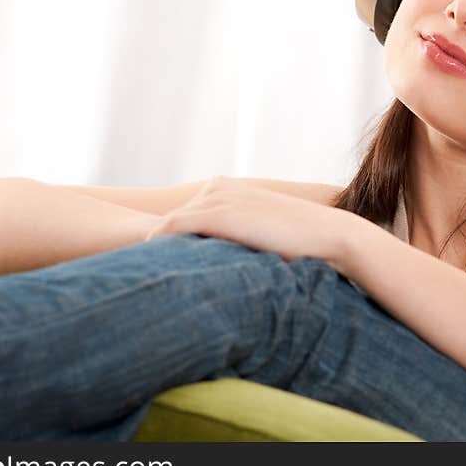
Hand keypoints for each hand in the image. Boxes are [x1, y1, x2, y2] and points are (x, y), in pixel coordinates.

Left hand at [143, 176, 352, 266]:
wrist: (327, 236)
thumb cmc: (299, 244)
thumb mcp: (260, 232)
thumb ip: (234, 238)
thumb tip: (216, 265)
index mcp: (224, 188)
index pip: (181, 216)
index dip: (166, 243)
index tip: (154, 269)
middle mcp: (216, 187)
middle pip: (169, 220)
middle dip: (155, 247)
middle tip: (138, 276)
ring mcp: (216, 199)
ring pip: (166, 226)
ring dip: (152, 251)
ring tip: (140, 278)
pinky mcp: (218, 215)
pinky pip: (172, 229)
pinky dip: (158, 248)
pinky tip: (151, 270)